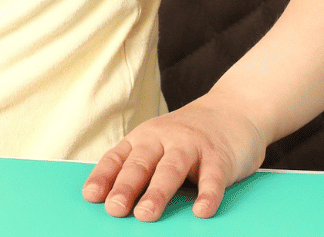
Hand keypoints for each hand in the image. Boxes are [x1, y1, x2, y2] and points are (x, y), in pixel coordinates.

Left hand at [81, 93, 267, 221]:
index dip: (104, 176)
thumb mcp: (160, 147)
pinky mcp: (219, 156)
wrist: (233, 109)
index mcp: (144, 138)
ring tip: (146, 215)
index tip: (91, 196)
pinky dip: (207, 194)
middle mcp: (164, 138)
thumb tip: (116, 204)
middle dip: (126, 187)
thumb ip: (143, 171)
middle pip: (141, 163)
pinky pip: (212, 177)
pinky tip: (201, 211)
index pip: (118, 158)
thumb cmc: (187, 138)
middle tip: (114, 209)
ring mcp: (191, 145)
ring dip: (157, 192)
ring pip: (171, 169)